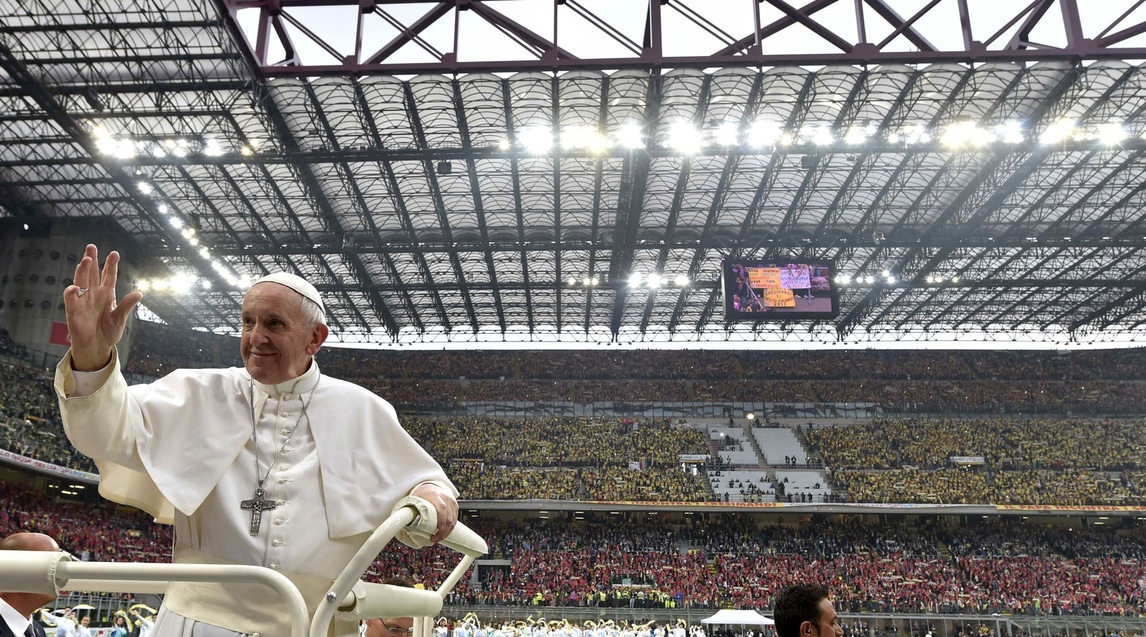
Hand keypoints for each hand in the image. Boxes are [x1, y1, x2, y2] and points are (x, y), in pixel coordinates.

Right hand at [64, 244, 142, 370]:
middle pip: (91, 274)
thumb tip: (139, 293)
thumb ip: (127, 305)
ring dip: (82, 271)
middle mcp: (93, 295)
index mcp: (106, 295)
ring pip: (80, 282)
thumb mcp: (120, 318)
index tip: (114, 253)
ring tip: (86, 260)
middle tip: (91, 246)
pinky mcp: (73, 311)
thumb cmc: (108, 332)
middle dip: (92, 260)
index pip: (108, 276)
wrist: (97, 347)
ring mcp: (83, 301)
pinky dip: (72, 293)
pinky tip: (75, 287)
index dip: (110, 265)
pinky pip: (71, 300)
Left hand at [411, 483, 457, 543]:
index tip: (436, 533)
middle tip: (434, 539)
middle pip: (449, 518)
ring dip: (446, 532)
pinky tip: (444, 532)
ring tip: (438, 538)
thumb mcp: (416, 498)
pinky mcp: (455, 506)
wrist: (431, 485)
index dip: (441, 523)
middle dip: (443, 532)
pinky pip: (455, 519)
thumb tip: (405, 522)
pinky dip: (450, 528)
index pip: (442, 509)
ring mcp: (452, 502)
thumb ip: (412, 509)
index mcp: (435, 495)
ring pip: (453, 520)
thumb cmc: (422, 493)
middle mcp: (446, 498)